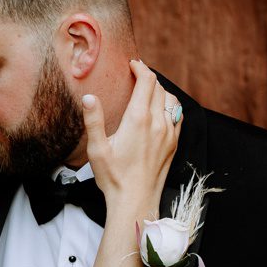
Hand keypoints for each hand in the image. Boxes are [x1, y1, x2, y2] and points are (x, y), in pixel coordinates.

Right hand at [87, 59, 177, 216]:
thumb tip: (89, 97)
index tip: (132, 64)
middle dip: (149, 77)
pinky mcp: (174, 144)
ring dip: (161, 91)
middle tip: (137, 75)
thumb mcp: (97, 149)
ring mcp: (169, 134)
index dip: (141, 68)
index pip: (147, 81)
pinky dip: (170, 106)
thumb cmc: (114, 177)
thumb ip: (93, 120)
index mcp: (138, 119)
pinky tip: (161, 110)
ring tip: (149, 90)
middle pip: (159, 88)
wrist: (136, 202)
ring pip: (171, 101)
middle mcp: (157, 123)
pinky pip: (178, 116)